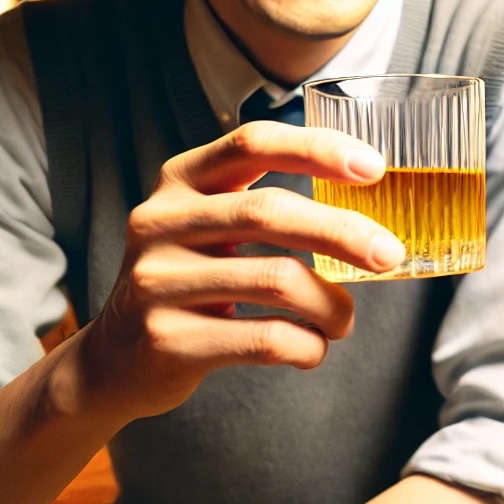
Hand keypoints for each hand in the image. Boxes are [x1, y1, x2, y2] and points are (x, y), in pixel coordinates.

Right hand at [70, 121, 401, 420]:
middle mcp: (161, 221)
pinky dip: (306, 345)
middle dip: (343, 232)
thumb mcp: (208, 226)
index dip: (317, 148)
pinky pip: (264, 337)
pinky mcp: (167, 338)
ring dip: (330, 304)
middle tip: (389, 255)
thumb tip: (370, 208)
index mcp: (180, 180)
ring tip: (344, 320)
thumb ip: (266, 205)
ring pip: (276, 279)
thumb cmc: (189, 281)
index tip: (375, 167)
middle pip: (270, 211)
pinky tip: (313, 348)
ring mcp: (157, 281)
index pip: (253, 143)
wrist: (114, 361)